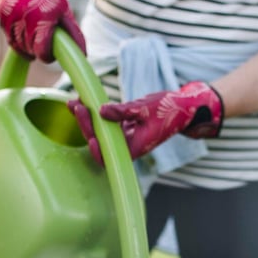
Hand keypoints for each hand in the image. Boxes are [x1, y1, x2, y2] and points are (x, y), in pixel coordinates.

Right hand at [0, 0, 86, 62]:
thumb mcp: (65, 10)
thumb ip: (72, 33)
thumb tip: (82, 54)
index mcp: (42, 18)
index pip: (41, 51)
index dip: (47, 56)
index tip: (50, 53)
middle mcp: (23, 18)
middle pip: (29, 50)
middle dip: (37, 50)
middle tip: (44, 42)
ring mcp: (9, 16)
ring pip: (16, 45)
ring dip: (25, 46)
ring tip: (34, 36)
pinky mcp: (0, 15)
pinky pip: (8, 35)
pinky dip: (16, 38)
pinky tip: (24, 30)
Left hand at [69, 82, 223, 163]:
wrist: (182, 108)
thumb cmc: (168, 110)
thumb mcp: (145, 108)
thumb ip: (123, 110)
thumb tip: (101, 110)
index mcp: (135, 147)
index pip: (110, 156)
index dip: (98, 151)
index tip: (91, 137)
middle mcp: (127, 145)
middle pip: (100, 141)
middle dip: (86, 125)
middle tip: (77, 106)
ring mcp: (125, 137)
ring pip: (100, 132)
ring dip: (87, 118)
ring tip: (75, 102)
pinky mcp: (124, 128)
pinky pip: (105, 123)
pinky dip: (95, 114)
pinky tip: (85, 101)